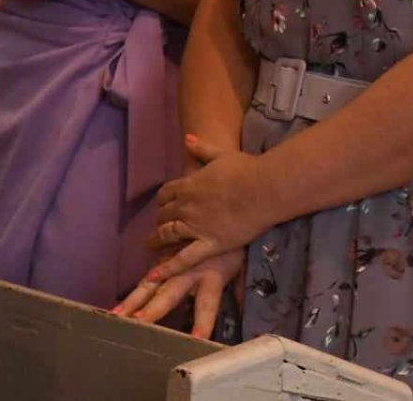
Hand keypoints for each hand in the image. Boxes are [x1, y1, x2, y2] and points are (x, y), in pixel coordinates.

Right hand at [112, 247, 243, 338]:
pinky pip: (148, 267)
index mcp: (211, 276)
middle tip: (137, 323)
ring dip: (134, 300)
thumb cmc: (234, 237)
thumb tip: (243, 310)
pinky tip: (119, 305)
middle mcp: (190, 270)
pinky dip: (136, 286)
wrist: (228, 201)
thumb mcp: (241, 264)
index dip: (203, 321)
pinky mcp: (165, 248)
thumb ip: (238, 288)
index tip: (197, 338)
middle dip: (153, 309)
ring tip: (118, 315)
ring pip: (151, 282)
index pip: (208, 304)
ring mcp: (174, 258)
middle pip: (169, 294)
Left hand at [146, 135, 274, 278]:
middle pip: (164, 214)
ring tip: (149, 245)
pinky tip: (154, 275)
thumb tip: (186, 138)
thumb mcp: (221, 155)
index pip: (166, 193)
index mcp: (188, 185)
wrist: (263, 188)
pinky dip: (167, 267)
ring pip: (168, 234)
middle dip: (160, 220)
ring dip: (156, 240)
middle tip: (158, 227)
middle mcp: (187, 206)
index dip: (163, 200)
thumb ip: (201, 149)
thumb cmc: (246, 170)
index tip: (163, 205)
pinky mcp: (210, 244)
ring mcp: (196, 226)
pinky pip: (184, 258)